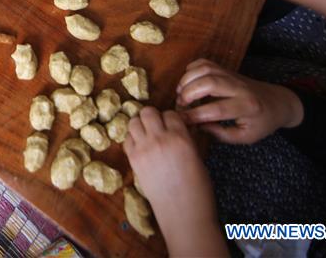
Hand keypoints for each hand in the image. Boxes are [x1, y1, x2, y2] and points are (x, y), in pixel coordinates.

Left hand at [123, 107, 225, 256]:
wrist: (183, 213)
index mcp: (181, 138)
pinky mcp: (133, 160)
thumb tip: (181, 126)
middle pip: (148, 112)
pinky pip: (127, 139)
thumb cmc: (198, 188)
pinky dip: (133, 139)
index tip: (173, 126)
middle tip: (158, 127)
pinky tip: (141, 147)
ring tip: (148, 135)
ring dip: (140, 125)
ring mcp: (143, 149)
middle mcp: (159, 139)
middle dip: (153, 117)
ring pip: (133, 122)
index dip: (172, 119)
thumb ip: (188, 138)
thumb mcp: (199, 157)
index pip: (171, 113)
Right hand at [176, 59, 302, 143]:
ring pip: (205, 69)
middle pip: (209, 82)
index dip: (195, 115)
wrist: (277, 103)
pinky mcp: (226, 69)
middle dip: (189, 93)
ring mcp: (232, 75)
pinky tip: (187, 82)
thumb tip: (198, 126)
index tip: (182, 120)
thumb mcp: (245, 137)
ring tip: (181, 93)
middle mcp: (239, 88)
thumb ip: (221, 134)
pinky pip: (205, 62)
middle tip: (180, 104)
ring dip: (187, 79)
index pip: (216, 109)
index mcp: (246, 107)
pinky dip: (191, 70)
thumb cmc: (261, 123)